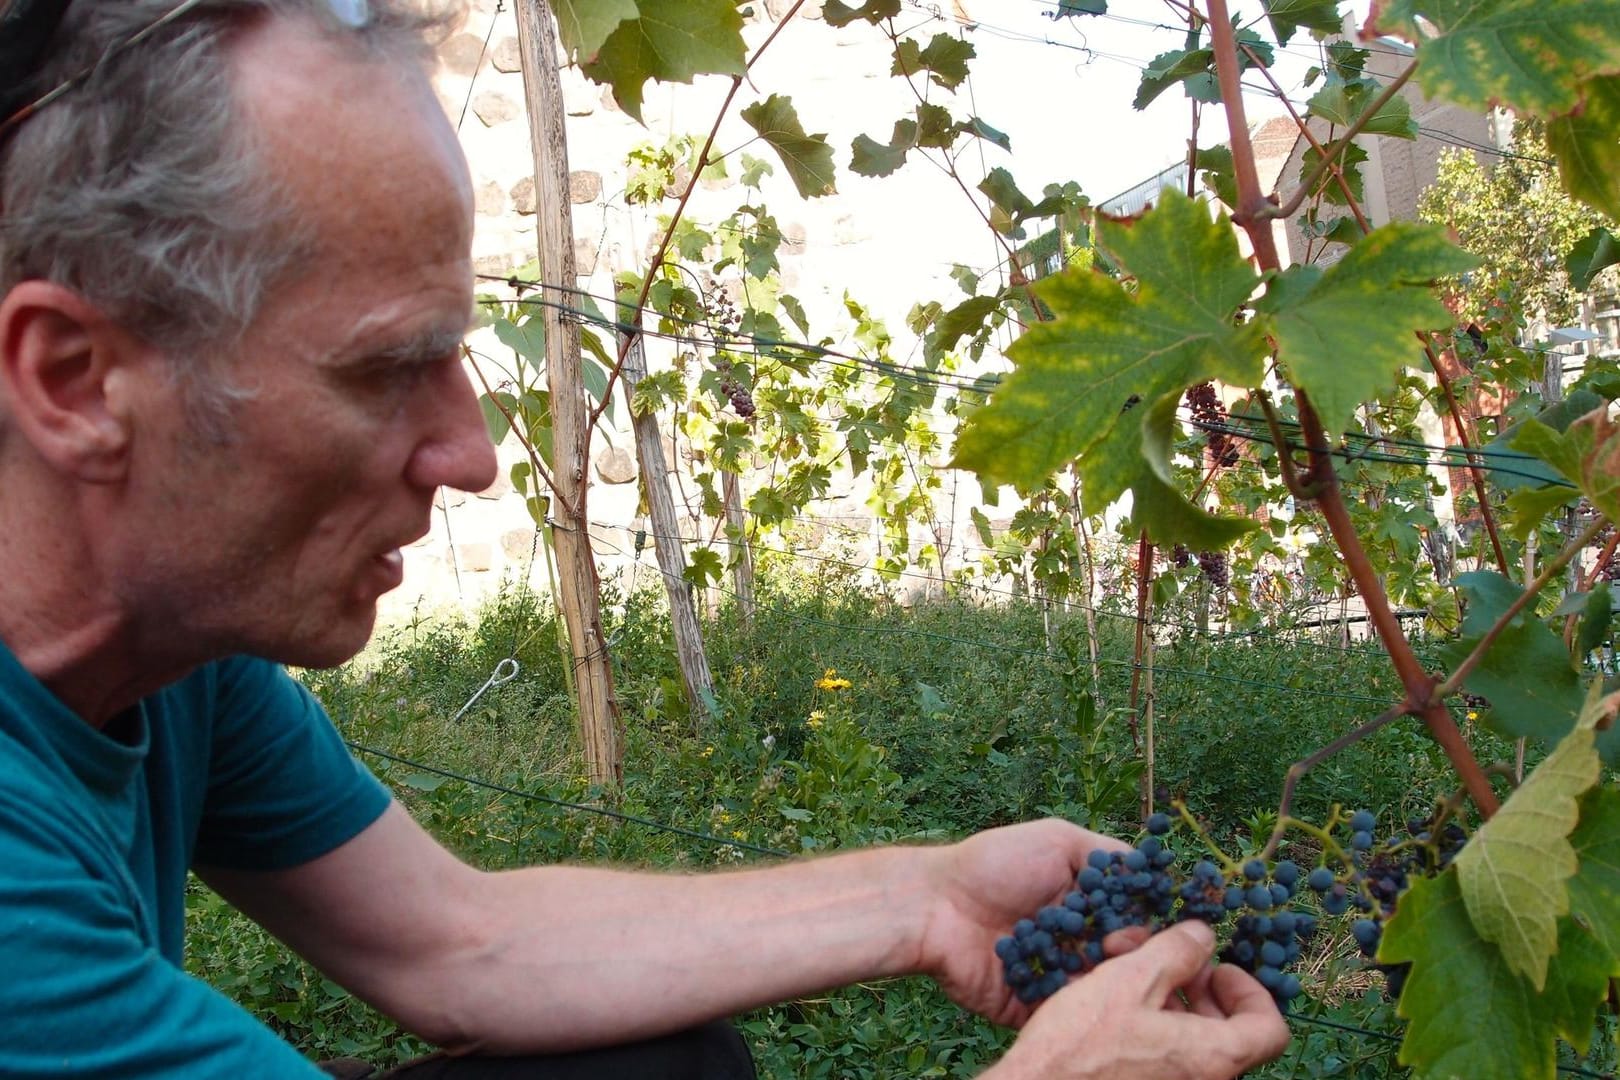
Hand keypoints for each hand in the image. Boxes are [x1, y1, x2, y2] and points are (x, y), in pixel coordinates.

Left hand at [916, 818, 1128, 1024]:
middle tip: (1115, 941)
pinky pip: (1066, 1010)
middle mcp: (1072, 939)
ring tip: (1098, 959)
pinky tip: (1080, 987)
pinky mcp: (1033, 1005)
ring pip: (1099, 985)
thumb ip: (1105, 855)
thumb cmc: (993, 865)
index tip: (1149, 915)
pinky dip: (1078, 1000)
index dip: (1143, 918)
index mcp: (1080, 901)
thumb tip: (1150, 873)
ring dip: (1106, 975)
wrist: (935, 906)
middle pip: (1121, 954)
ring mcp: (1054, 973)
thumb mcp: (1056, 840)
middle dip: (1128, 948)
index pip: (1128, 916)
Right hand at [982, 921, 1290, 1079]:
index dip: (1250, 990)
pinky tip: (1109, 1001)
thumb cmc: (1082, 1041)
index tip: (1215, 968)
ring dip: (1169, 1000)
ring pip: (1192, 1041)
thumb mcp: (1130, 979)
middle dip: (1200, 987)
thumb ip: (1176, 952)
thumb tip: (1203, 936)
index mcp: (1213, 1056)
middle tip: (1166, 964)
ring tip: (1125, 972)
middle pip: (1230, 1033)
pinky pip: (1164, 1056)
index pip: (1270, 1028)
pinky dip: (1150, 1024)